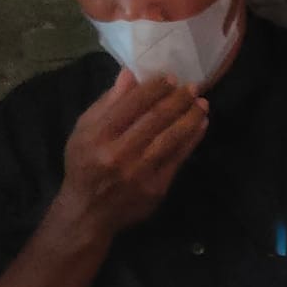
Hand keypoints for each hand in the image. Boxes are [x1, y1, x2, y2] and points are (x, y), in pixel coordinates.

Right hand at [56, 69, 209, 236]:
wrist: (89, 212)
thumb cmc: (85, 165)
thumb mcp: (84, 131)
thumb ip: (107, 103)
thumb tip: (130, 74)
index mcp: (98, 136)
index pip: (132, 104)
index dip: (155, 88)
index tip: (171, 78)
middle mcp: (118, 153)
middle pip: (155, 119)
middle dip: (178, 99)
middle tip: (193, 87)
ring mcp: (139, 172)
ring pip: (171, 137)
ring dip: (190, 117)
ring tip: (202, 103)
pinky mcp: (155, 188)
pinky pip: (178, 158)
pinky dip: (192, 139)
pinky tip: (200, 125)